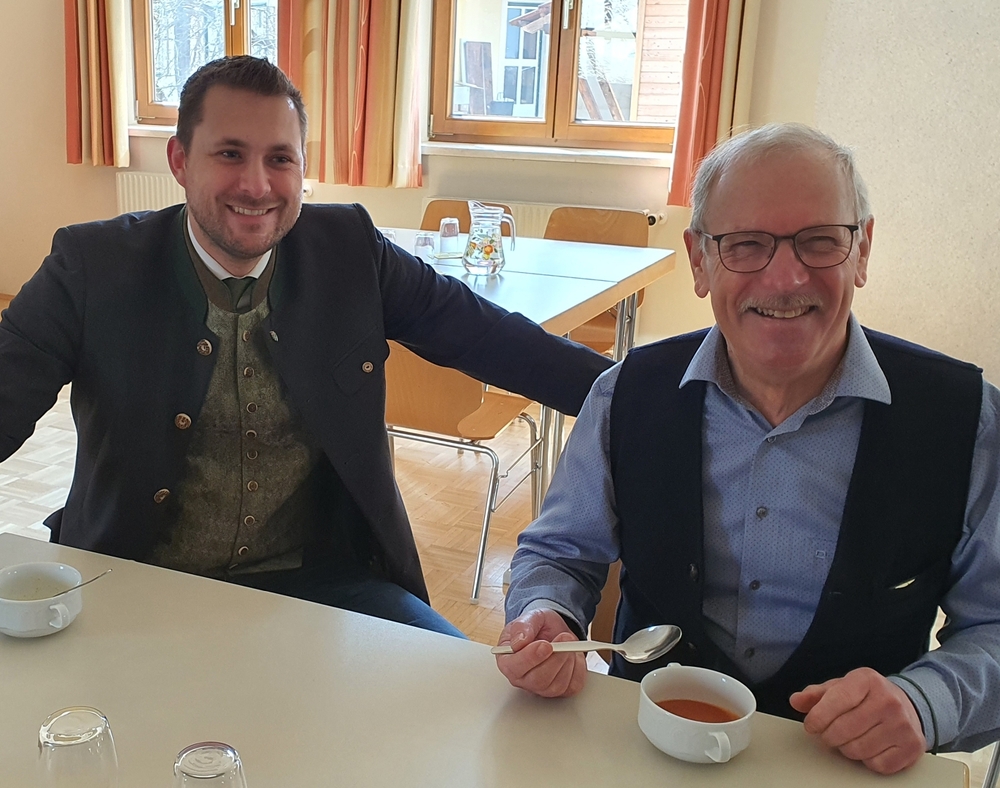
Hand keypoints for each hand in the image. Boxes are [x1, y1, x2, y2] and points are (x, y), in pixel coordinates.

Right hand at [494, 609, 588, 697]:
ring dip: (567, 660)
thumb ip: (522, 626)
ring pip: (556, 685)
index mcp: (507, 661)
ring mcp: (541, 688)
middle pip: (538, 680)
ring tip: (567, 641)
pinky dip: (577, 667)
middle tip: (564, 637)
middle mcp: (522, 679)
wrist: (554, 631)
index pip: (514, 668)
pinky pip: (572, 685)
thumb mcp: (529, 617)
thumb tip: (519, 641)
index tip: (545, 645)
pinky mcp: (561, 691)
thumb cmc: (537, 627)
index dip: (530, 658)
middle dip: (555, 658)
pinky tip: (572, 655)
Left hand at [789, 667, 925, 774]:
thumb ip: (816, 694)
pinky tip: (868, 747)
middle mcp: (888, 701)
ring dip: (846, 749)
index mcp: (867, 680)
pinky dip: (867, 761)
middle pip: (843, 730)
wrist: (908, 705)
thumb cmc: (868, 697)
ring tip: (849, 739)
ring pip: (858, 750)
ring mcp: (903, 725)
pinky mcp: (912, 748)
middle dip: (828, 736)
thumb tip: (796, 701)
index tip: (811, 725)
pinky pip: (877, 765)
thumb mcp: (841, 687)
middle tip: (828, 734)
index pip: (835, 700)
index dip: (817, 717)